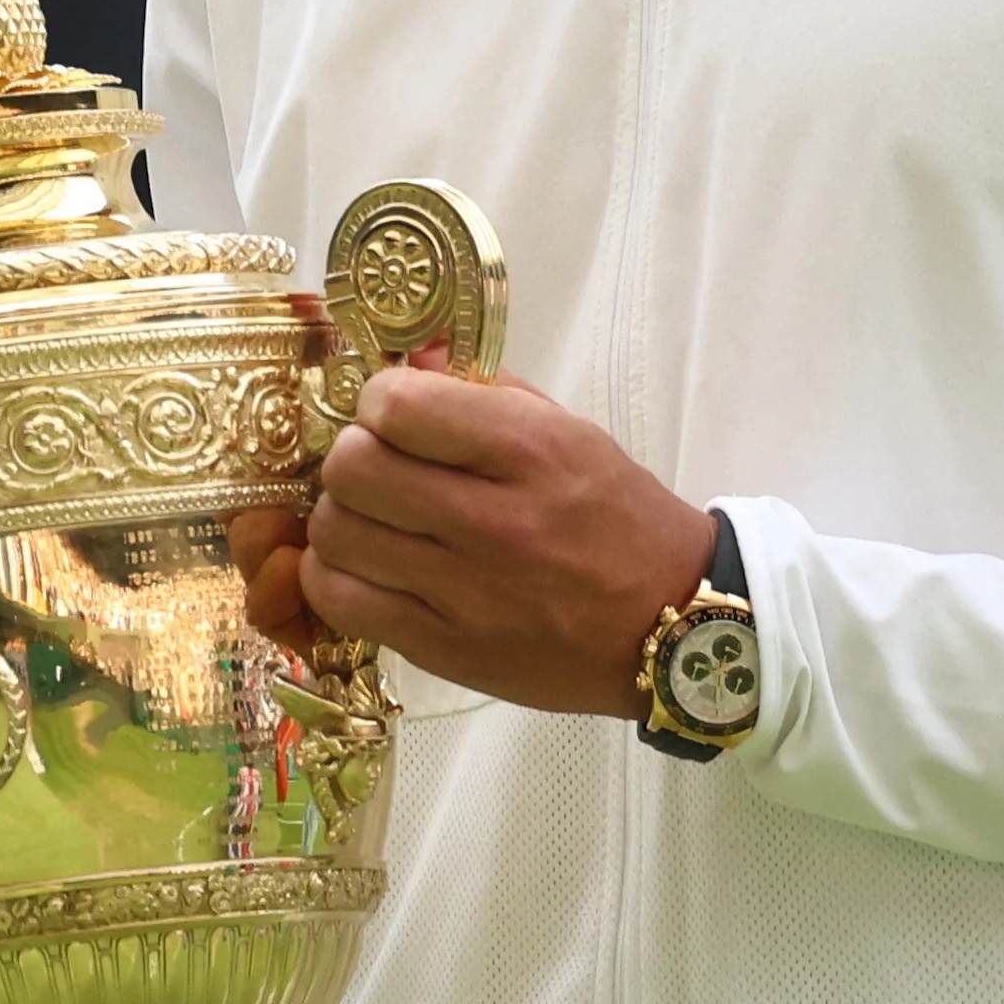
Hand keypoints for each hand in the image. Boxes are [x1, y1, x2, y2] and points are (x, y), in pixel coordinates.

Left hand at [256, 356, 716, 719]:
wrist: (671, 626)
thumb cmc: (617, 519)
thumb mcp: (569, 433)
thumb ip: (484, 388)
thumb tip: (407, 353)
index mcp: (529, 451)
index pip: (397, 406)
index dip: (379, 401)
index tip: (396, 415)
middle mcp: (492, 520)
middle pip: (351, 467)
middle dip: (352, 454)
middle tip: (379, 467)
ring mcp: (465, 592)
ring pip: (335, 533)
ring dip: (341, 515)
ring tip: (372, 518)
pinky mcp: (445, 650)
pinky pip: (339, 601)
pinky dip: (332, 576)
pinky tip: (363, 566)